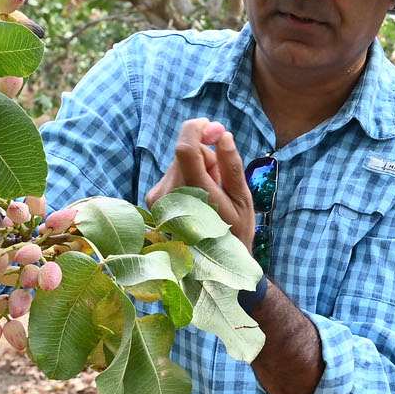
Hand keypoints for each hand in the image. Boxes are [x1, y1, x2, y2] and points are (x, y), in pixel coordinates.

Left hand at [145, 118, 254, 246]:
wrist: (212, 268)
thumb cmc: (233, 234)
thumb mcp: (242, 200)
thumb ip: (231, 165)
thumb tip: (222, 135)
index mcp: (194, 194)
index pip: (186, 148)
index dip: (197, 129)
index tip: (210, 125)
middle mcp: (169, 194)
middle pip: (185, 153)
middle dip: (205, 155)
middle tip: (221, 177)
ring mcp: (157, 199)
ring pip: (179, 163)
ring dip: (196, 168)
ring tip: (210, 194)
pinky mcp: (153, 200)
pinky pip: (173, 175)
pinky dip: (186, 178)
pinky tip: (197, 199)